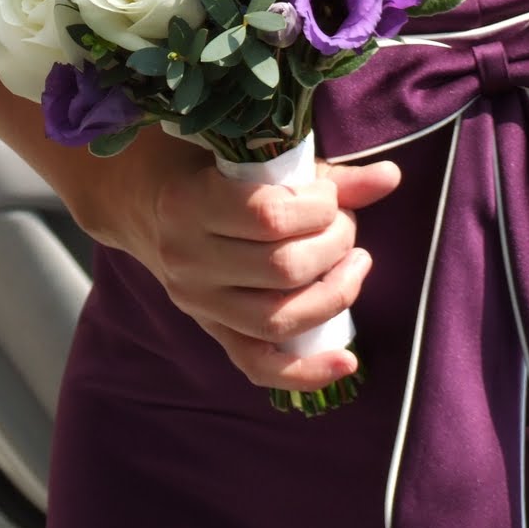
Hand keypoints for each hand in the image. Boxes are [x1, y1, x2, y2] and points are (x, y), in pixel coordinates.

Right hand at [68, 141, 399, 391]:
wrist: (138, 200)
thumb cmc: (197, 164)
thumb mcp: (243, 153)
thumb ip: (315, 171)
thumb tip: (390, 177)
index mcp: (187, 204)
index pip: (269, 217)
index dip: (318, 206)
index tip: (328, 194)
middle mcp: (186, 259)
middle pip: (283, 268)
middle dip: (335, 244)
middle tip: (344, 224)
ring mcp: (196, 301)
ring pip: (279, 318)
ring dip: (335, 293)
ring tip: (353, 264)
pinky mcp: (209, 329)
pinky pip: (258, 365)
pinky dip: (306, 373)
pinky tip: (349, 361)